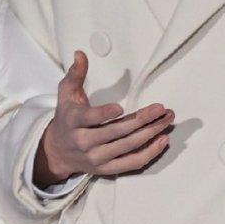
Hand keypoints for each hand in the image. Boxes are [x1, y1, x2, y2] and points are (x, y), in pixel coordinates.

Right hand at [33, 50, 174, 185]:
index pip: (89, 119)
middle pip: (116, 132)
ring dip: (150, 133)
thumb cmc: (67, 118)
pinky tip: (162, 140)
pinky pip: (132, 163)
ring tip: (166, 120)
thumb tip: (80, 54)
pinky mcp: (107, 169)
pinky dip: (149, 153)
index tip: (120, 108)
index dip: (104, 114)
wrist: (58, 151)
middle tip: (160, 109)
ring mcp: (96, 158)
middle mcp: (84, 142)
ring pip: (128, 146)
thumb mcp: (66, 94)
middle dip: (141, 120)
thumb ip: (75, 74)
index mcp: (73, 122)